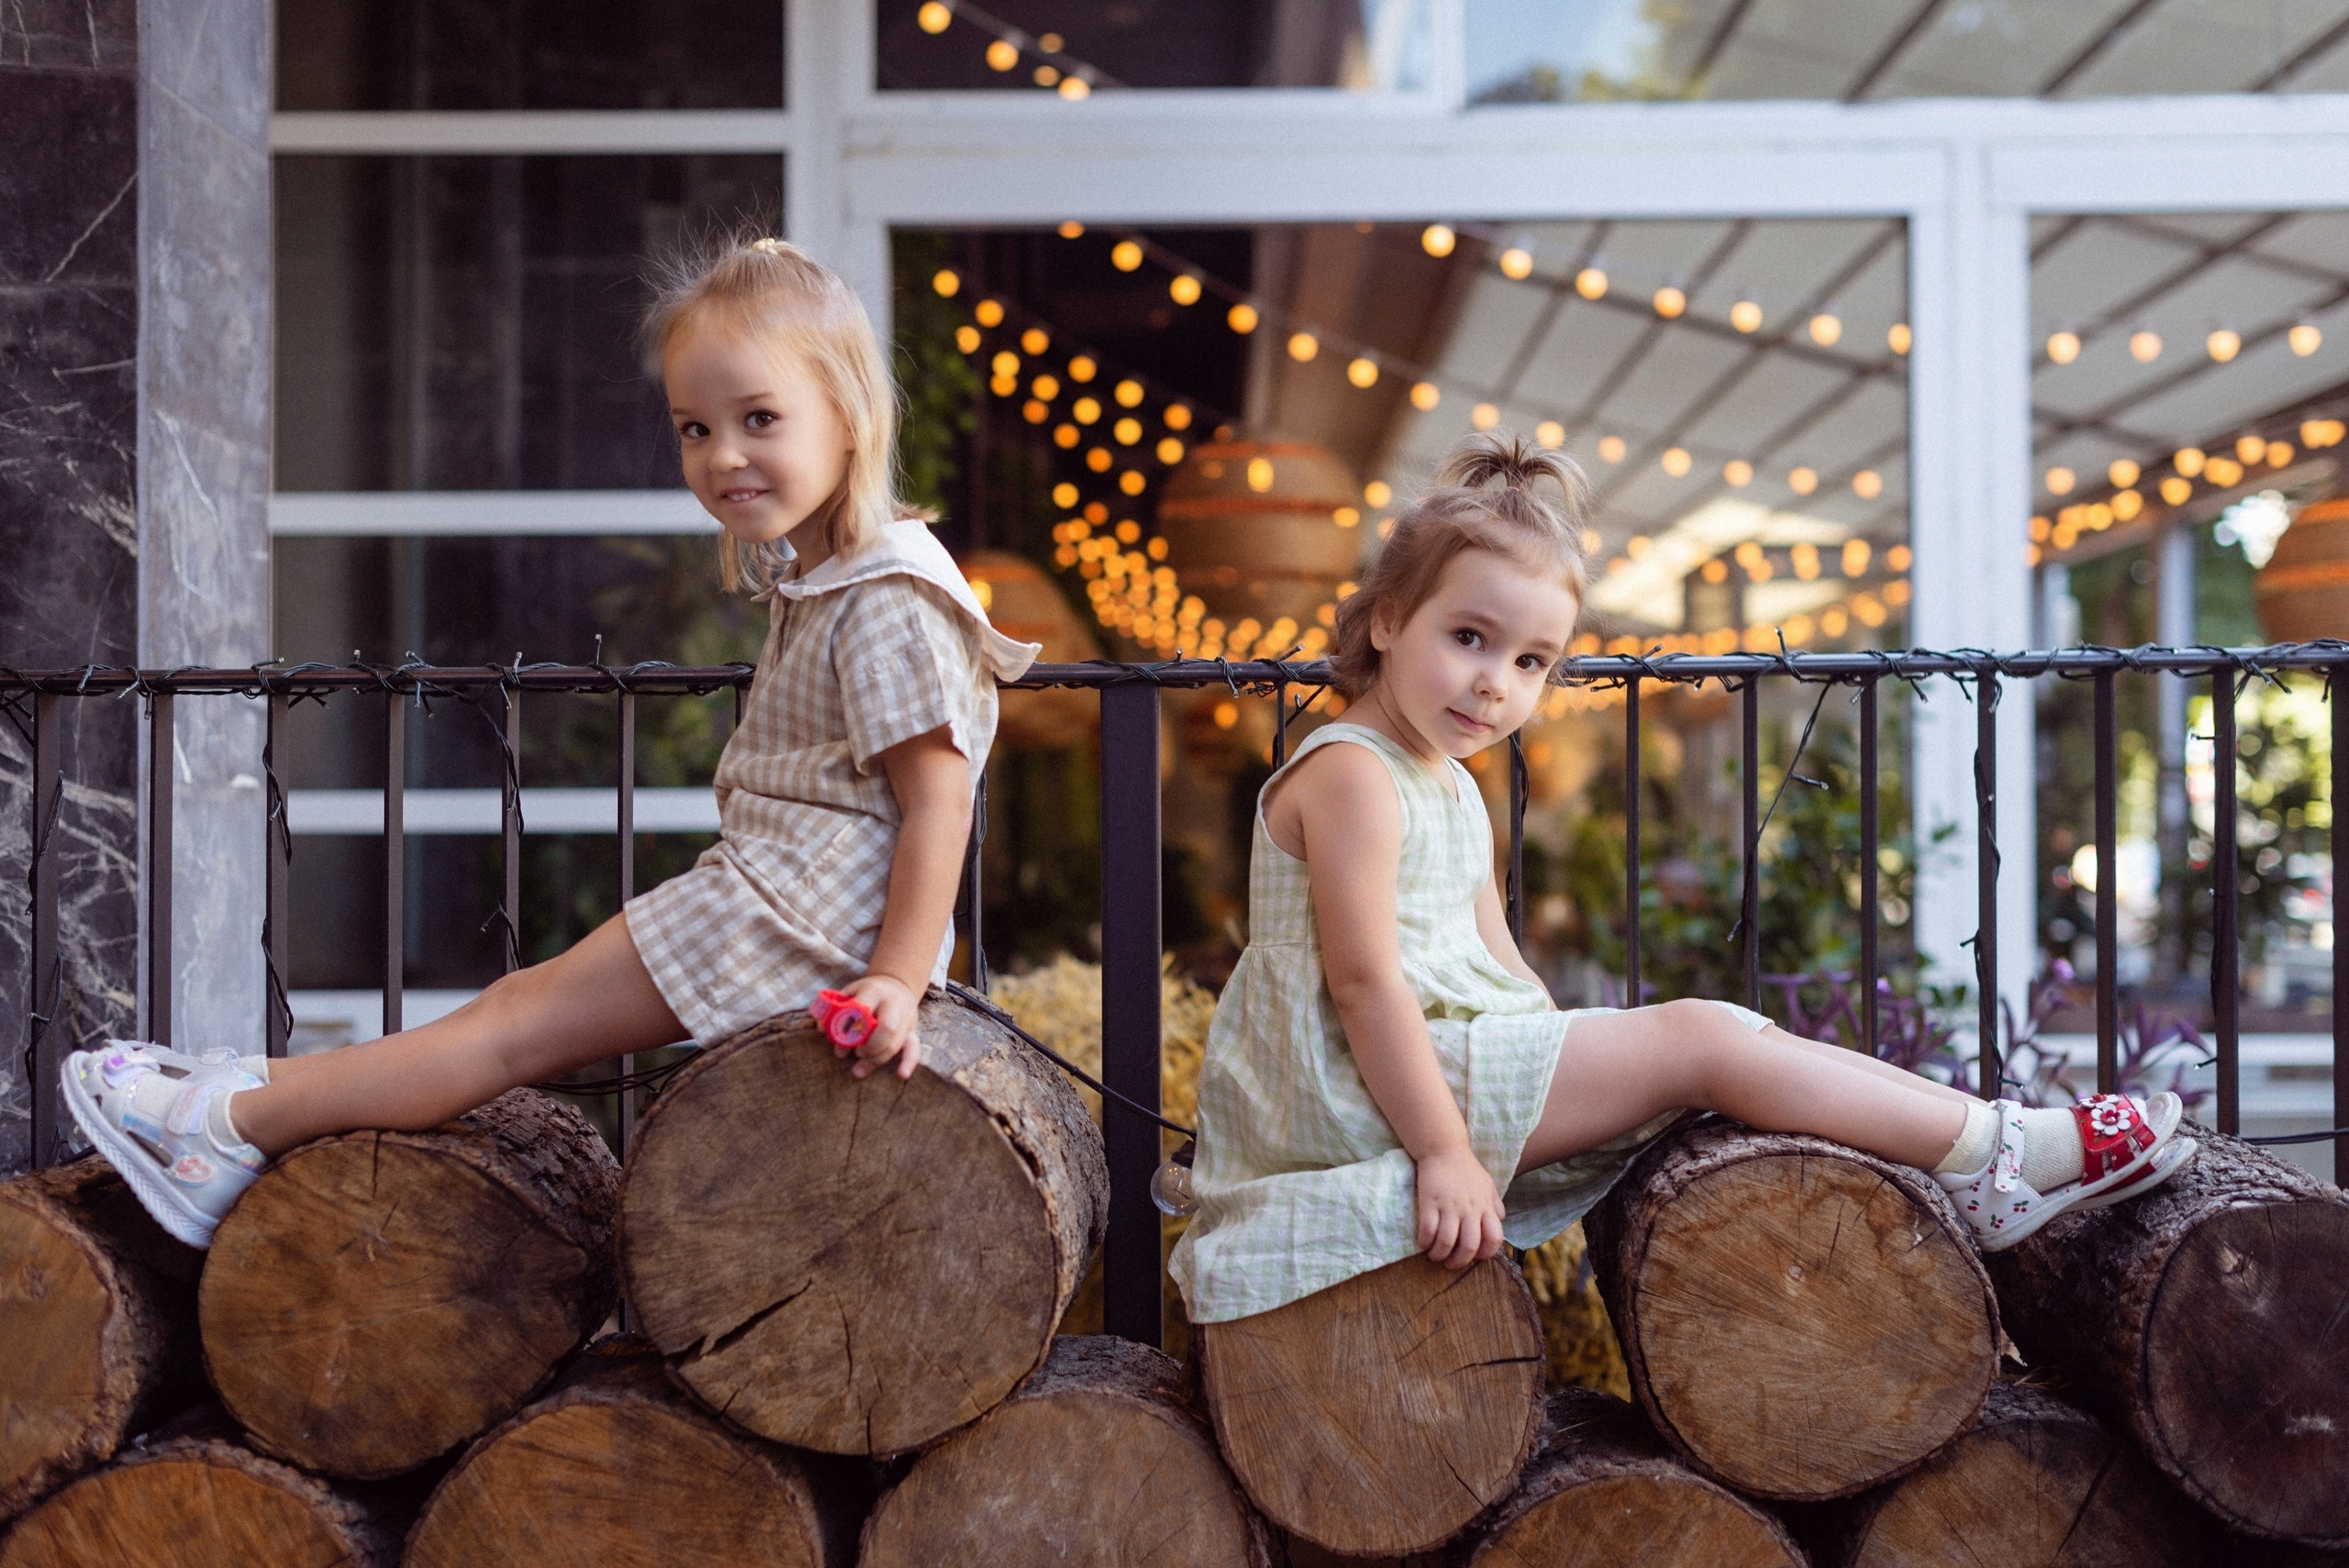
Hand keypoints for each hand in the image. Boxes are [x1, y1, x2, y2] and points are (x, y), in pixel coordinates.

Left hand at [835, 973, 921, 1079]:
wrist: (896, 985)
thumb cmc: (867, 992)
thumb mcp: (850, 992)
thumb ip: (835, 1009)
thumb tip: (822, 1030)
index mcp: (874, 991)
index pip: (863, 1010)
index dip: (850, 1029)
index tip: (839, 1040)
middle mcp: (893, 1004)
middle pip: (886, 1028)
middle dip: (869, 1046)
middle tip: (856, 1052)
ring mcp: (905, 1018)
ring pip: (896, 1043)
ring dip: (877, 1058)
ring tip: (860, 1067)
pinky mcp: (912, 1030)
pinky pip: (914, 1048)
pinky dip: (909, 1062)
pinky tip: (901, 1075)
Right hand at [1414, 1145, 1505, 1269]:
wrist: (1444, 1149)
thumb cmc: (1466, 1168)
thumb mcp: (1487, 1184)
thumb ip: (1495, 1204)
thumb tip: (1501, 1220)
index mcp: (1485, 1206)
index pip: (1494, 1238)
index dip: (1486, 1254)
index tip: (1475, 1257)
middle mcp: (1469, 1209)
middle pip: (1469, 1246)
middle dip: (1459, 1262)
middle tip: (1450, 1264)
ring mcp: (1449, 1206)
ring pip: (1446, 1242)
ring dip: (1439, 1255)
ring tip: (1434, 1256)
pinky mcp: (1429, 1202)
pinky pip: (1427, 1230)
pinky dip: (1424, 1242)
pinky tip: (1423, 1243)